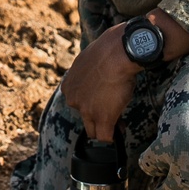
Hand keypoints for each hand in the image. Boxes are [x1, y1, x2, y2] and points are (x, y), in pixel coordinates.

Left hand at [60, 11, 188, 140]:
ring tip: (118, 124)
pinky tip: (119, 134)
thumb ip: (88, 74)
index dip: (91, 104)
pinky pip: (105, 138)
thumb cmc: (108, 51)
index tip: (103, 102)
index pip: (77, 102)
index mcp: (69, 86)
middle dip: (97, 118)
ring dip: (104, 128)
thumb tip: (98, 75)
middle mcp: (73, 99)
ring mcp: (86, 111)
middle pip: (84, 117)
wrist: (117, 53)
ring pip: (93, 130)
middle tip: (111, 113)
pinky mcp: (102, 118)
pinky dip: (112, 138)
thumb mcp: (88, 60)